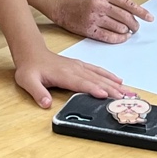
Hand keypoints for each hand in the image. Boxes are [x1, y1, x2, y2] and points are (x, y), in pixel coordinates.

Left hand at [13, 47, 127, 108]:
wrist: (32, 53)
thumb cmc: (30, 68)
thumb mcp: (27, 81)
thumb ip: (37, 92)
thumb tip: (45, 104)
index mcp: (64, 74)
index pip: (81, 83)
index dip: (94, 89)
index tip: (105, 96)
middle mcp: (75, 69)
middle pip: (96, 80)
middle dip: (112, 89)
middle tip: (127, 98)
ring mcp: (79, 67)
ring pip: (100, 76)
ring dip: (115, 84)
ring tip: (129, 91)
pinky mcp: (81, 66)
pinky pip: (98, 70)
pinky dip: (110, 76)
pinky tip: (118, 81)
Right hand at [54, 0, 153, 43]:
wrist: (61, 4)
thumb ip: (114, 0)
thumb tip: (131, 12)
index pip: (128, 4)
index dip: (141, 12)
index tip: (150, 18)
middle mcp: (101, 5)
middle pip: (125, 17)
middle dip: (134, 24)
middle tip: (136, 28)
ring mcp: (95, 18)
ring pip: (119, 28)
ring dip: (126, 32)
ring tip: (127, 32)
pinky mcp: (89, 29)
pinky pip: (109, 37)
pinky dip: (118, 39)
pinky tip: (122, 38)